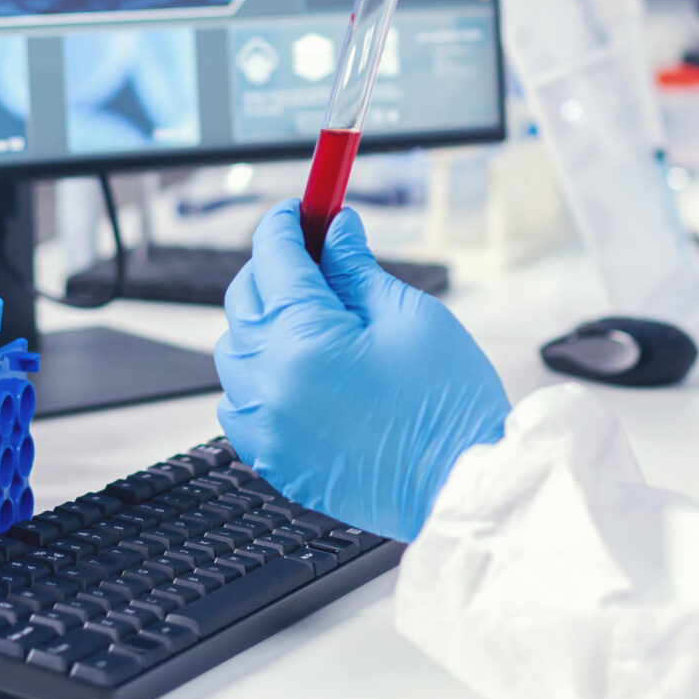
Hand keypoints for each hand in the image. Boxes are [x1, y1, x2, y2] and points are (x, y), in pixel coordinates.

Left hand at [215, 201, 510, 540]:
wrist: (463, 490)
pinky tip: (295, 368)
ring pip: (234, 349)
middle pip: (246, 298)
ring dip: (261, 320)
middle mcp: (268, 383)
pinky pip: (239, 402)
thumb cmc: (448, 406)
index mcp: (302, 340)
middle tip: (315, 254)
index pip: (274, 257)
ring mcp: (265, 427)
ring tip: (311, 314)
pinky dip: (255, 374)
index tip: (303, 209)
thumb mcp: (409, 316)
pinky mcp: (272, 459)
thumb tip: (335, 232)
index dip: (288, 223)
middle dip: (274, 266)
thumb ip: (356, 269)